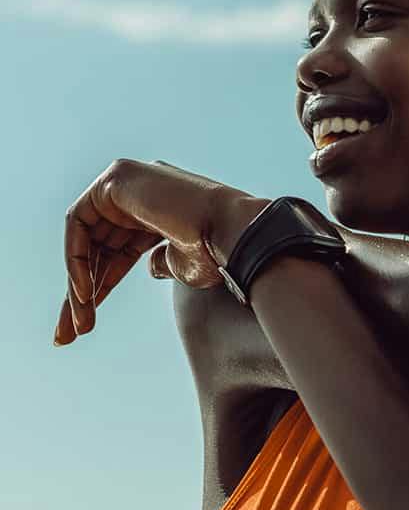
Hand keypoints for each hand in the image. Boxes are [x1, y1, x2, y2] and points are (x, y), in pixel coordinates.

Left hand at [55, 159, 255, 345]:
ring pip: (85, 239)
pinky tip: (84, 292)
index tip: (86, 323)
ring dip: (77, 284)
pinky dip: (76, 260)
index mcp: (161, 210)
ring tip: (78, 321)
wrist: (236, 234)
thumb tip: (152, 266)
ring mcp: (130, 181)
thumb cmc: (219, 252)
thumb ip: (162, 262)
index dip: (102, 285)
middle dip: (81, 291)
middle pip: (98, 246)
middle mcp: (143, 191)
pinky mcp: (117, 177)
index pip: (118, 250)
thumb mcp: (183, 264)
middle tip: (71, 332)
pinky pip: (79, 223)